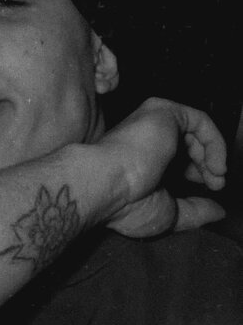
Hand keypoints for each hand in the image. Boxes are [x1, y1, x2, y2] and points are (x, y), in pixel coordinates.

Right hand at [99, 98, 225, 237]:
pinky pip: (199, 120)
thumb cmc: (126, 203)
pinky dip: (214, 142)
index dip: (198, 174)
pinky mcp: (162, 111)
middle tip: (217, 184)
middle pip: (188, 144)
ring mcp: (153, 123)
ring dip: (213, 154)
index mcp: (143, 159)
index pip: (177, 160)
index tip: (210, 191)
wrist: (107, 184)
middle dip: (206, 165)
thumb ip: (195, 211)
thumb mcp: (168, 213)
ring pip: (194, 131)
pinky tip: (215, 164)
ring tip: (217, 176)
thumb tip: (218, 211)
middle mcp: (146, 138)